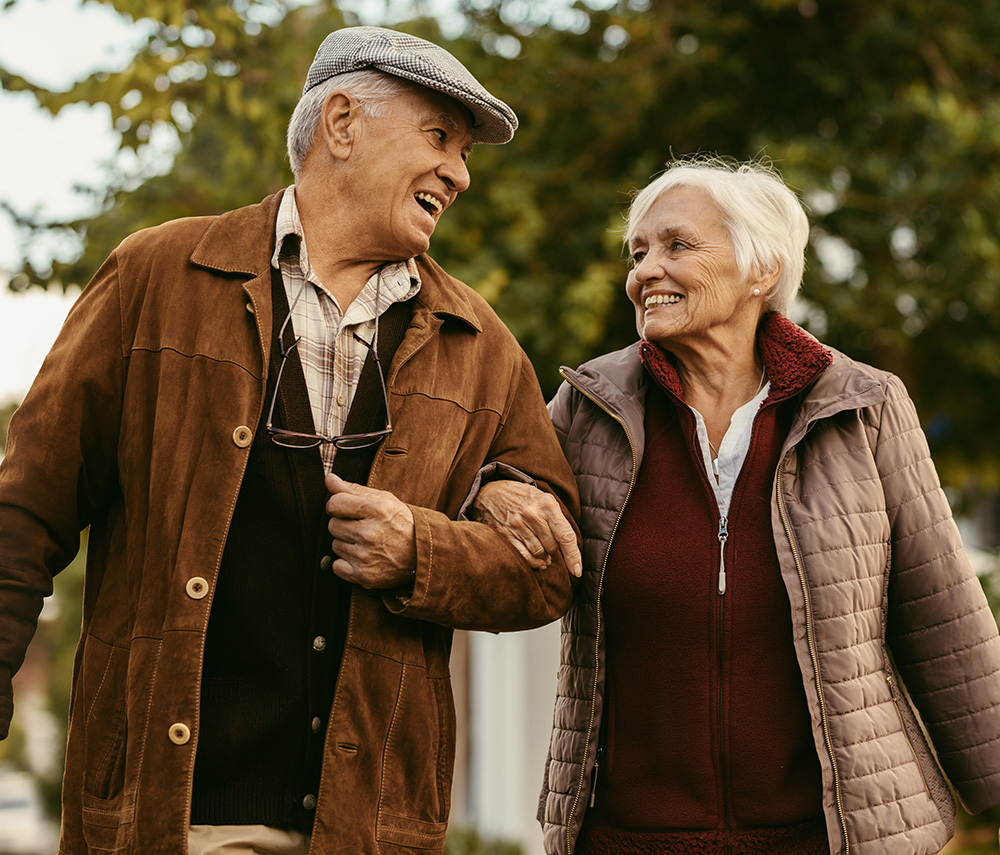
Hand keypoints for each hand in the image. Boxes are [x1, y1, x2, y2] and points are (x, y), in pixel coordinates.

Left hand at [325, 473, 416, 588]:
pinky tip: (363, 558)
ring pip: (335, 545)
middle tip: (363, 528)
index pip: (334, 503)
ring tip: (367, 544)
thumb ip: (353, 489)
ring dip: (347, 544)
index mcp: (376, 510)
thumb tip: (329, 478)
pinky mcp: (363, 575)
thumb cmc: (401, 523)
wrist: (422, 554)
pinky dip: (346, 564)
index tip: (347, 509)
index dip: (338, 506)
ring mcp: (366, 556)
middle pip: (332, 525)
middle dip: (344, 525)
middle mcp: (370, 533)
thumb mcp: (383, 500)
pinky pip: (337, 566)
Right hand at [470, 481, 581, 576]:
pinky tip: (536, 562)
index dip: (573, 555)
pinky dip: (532, 562)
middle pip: (552, 546)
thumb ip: (556, 519)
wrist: (490, 491)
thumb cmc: (522, 497)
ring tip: (544, 556)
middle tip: (551, 547)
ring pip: (538, 552)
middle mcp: (532, 514)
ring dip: (544, 558)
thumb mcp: (543, 498)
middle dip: (554, 550)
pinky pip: (523, 555)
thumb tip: (566, 549)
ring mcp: (517, 524)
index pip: (565, 535)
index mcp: (547, 503)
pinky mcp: (504, 534)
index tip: (577, 571)